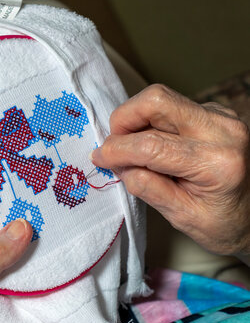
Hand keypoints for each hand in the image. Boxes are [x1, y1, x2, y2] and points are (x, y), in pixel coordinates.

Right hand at [90, 84, 249, 255]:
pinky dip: (151, 122)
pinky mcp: (214, 112)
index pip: (151, 145)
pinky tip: (153, 145)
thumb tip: (117, 163)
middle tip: (115, 145)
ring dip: (136, 120)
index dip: (116, 150)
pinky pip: (172, 105)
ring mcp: (221, 115)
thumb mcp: (181, 217)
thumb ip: (147, 187)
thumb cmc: (223, 223)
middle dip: (123, 120)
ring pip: (162, 99)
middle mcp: (223, 129)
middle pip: (156, 100)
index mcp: (216, 163)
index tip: (99, 158)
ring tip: (133, 148)